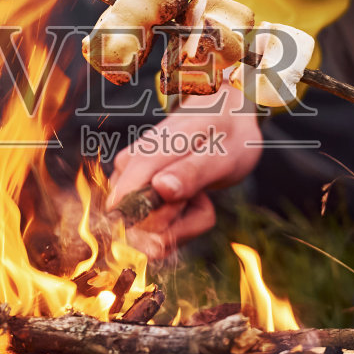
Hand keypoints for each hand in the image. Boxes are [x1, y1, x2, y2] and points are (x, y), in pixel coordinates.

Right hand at [107, 84, 261, 258]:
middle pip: (140, 226)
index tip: (187, 205)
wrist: (222, 120)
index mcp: (149, 151)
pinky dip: (180, 225)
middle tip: (201, 194)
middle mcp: (129, 167)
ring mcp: (128, 182)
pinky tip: (191, 202)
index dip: (157, 220)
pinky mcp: (133, 196)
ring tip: (198, 195)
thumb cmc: (225, 136)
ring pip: (147, 234)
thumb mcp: (221, 154)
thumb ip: (192, 172)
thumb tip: (160, 188)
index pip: (128, 198)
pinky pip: (153, 232)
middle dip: (180, 223)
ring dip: (182, 225)